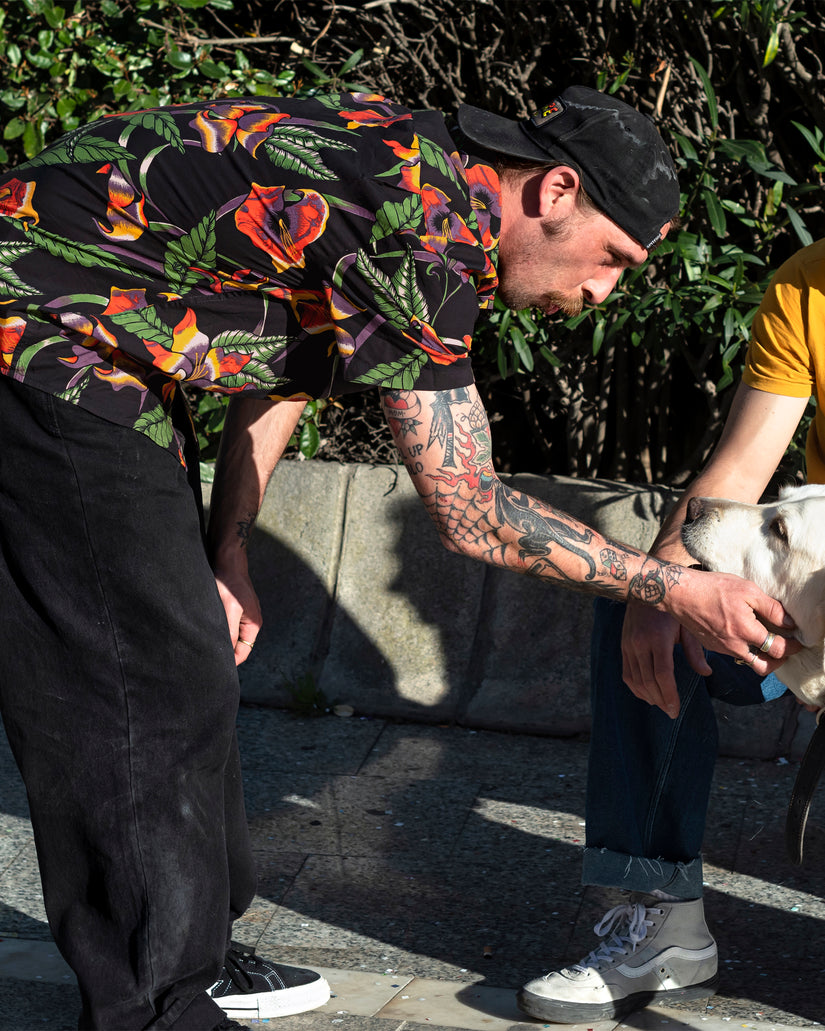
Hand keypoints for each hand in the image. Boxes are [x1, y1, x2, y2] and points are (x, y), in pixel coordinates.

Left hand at [213, 563, 262, 665]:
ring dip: (221, 639)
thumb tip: (225, 653)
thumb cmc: (229, 583)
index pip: (243, 653)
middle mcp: (251, 621)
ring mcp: (244, 614)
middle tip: (205, 656)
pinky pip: (228, 625)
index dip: (229, 662)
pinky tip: (207, 627)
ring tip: (204, 642)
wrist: (228, 559)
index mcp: (254, 625)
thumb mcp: (229, 609)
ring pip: (231, 635)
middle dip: (224, 651)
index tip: (212, 666)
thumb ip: (230, 632)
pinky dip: (219, 628)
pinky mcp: (235, 608)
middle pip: (238, 646)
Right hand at [621, 603, 710, 718]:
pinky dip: (635, 687)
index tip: (675, 710)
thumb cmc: (672, 607)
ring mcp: (629, 645)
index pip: (662, 674)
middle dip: (660, 700)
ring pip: (636, 679)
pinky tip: (646, 694)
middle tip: (671, 712)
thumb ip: (696, 651)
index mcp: (658, 638)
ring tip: (661, 705)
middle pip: (648, 681)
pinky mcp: (623, 645)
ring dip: (648, 696)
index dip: (668, 695)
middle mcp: (640, 643)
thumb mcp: (688, 626)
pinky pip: (627, 673)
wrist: (646, 587)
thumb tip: (706, 673)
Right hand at [666, 567, 801, 678]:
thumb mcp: (747, 590)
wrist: (680, 593)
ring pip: (748, 662)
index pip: (778, 649)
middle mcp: (734, 645)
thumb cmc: (713, 588)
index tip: (798, 641)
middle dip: (778, 661)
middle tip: (784, 649)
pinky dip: (744, 649)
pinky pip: (733, 654)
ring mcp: (721, 648)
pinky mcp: (711, 646)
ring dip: (760, 656)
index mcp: (746, 631)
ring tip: (765, 642)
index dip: (793, 646)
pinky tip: (744, 634)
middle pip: (764, 667)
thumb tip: (790, 623)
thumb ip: (771, 608)